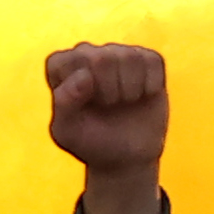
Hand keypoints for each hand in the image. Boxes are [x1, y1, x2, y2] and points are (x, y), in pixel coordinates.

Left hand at [42, 43, 171, 213]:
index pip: (69, 62)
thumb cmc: (91, 145)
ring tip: (124, 105)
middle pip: (102, 56)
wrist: (125, 159)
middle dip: (107, 91)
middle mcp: (89, 55)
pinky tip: (141, 97)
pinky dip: (150, 85)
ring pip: (128, 56)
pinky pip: (152, 62)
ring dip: (129, 89)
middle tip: (108, 110)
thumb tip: (81, 81)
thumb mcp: (67, 133)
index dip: (80, 89)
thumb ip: (66, 105)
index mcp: (62, 67)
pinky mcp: (148, 62)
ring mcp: (119, 55)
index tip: (86, 109)